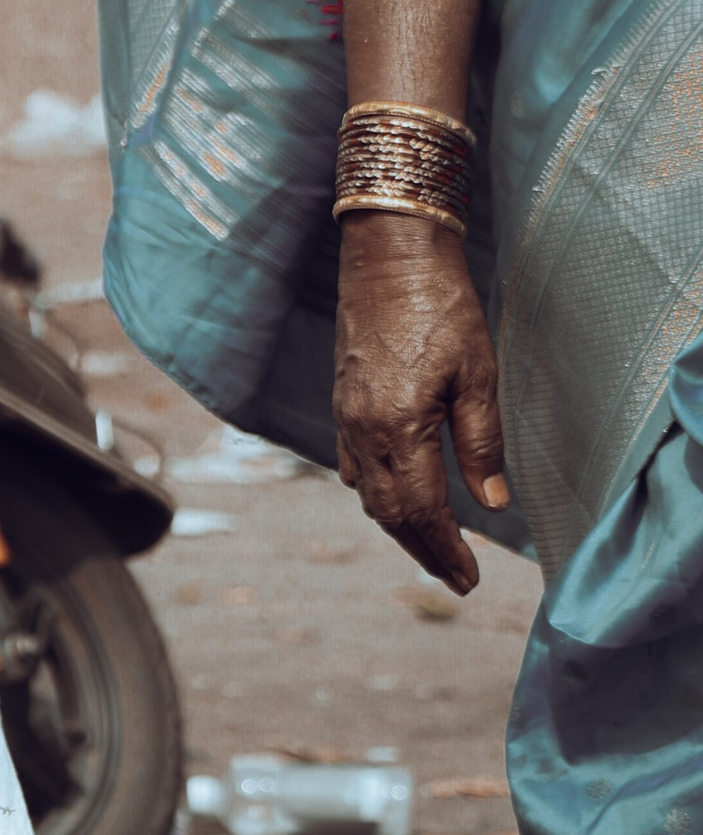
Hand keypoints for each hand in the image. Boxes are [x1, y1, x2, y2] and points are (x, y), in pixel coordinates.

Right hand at [333, 211, 510, 592]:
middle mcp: (362, 432)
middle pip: (389, 514)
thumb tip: (492, 504)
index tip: (468, 578)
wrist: (387, 256)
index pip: (421, 511)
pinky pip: (353, 466)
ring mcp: (346, 419)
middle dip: (423, 551)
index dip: (446, 550)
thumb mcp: (477, 374)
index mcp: (397, 429)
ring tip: (431, 547)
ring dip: (399, 528)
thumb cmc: (441, 306)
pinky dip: (375, 494)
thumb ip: (482, 443)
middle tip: (455, 577)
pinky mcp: (343, 404)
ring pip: (368, 495)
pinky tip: (393, 498)